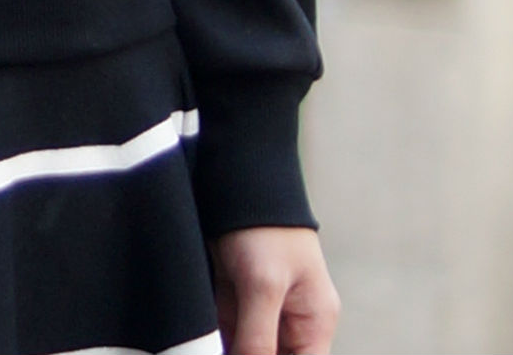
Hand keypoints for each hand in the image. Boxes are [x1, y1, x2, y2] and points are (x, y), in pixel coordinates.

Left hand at [209, 225, 339, 354]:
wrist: (236, 175)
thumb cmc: (264, 226)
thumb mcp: (263, 285)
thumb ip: (258, 338)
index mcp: (314, 322)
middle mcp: (290, 320)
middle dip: (245, 354)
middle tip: (215, 350)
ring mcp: (260, 307)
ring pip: (245, 346)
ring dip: (227, 346)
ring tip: (202, 344)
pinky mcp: (232, 293)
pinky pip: (224, 330)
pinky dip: (213, 337)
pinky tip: (198, 340)